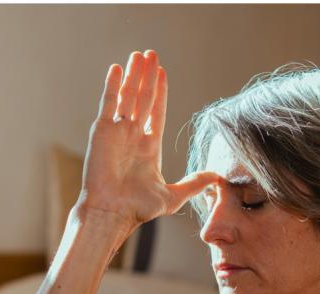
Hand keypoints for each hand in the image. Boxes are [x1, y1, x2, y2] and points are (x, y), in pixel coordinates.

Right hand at [76, 50, 220, 229]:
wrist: (113, 212)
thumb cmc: (138, 208)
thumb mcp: (173, 196)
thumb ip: (194, 184)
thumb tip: (217, 178)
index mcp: (148, 147)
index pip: (156, 112)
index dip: (160, 92)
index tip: (163, 73)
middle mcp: (132, 136)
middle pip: (142, 98)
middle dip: (147, 76)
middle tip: (152, 54)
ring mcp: (117, 132)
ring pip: (128, 96)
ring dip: (134, 75)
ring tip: (139, 54)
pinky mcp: (102, 131)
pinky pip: (109, 103)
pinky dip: (113, 85)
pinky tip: (118, 68)